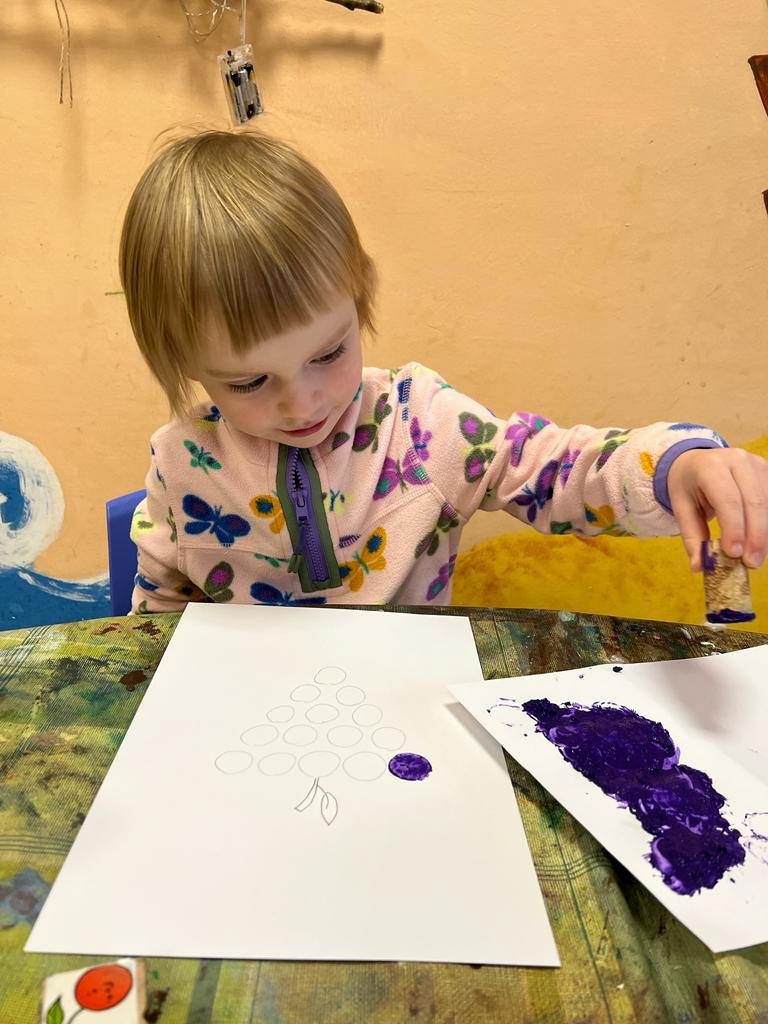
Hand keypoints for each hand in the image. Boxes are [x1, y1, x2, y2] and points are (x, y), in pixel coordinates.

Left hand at [667, 448, 767, 570]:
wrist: (697, 462)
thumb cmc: (689, 487)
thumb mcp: (682, 508)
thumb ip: (692, 537)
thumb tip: (699, 567)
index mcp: (710, 466)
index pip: (727, 499)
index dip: (734, 527)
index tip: (734, 553)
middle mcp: (736, 460)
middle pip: (754, 501)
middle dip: (755, 536)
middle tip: (751, 563)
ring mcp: (756, 464)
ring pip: (767, 502)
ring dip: (764, 534)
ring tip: (755, 557)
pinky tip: (762, 543)